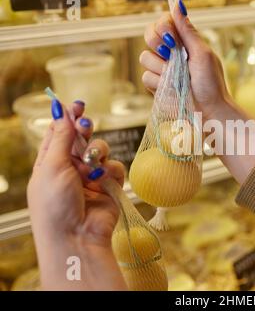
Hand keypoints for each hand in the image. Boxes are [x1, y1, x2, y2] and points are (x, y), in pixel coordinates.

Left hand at [27, 100, 126, 289]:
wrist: (76, 237)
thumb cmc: (54, 204)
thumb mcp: (52, 166)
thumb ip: (61, 138)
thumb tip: (60, 110)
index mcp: (50, 162)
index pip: (59, 133)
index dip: (67, 118)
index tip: (77, 105)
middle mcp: (71, 167)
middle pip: (81, 138)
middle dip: (85, 130)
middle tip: (85, 126)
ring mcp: (91, 176)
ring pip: (101, 150)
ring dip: (98, 152)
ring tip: (92, 163)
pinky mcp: (109, 186)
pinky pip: (115, 168)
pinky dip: (111, 171)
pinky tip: (103, 180)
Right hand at [140, 0, 231, 119]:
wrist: (208, 110)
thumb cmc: (211, 83)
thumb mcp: (202, 53)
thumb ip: (188, 31)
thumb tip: (178, 5)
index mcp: (183, 42)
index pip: (163, 22)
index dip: (162, 26)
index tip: (171, 37)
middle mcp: (170, 53)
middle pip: (148, 35)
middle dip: (157, 43)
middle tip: (171, 54)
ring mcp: (161, 69)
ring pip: (145, 58)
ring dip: (162, 68)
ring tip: (178, 78)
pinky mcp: (156, 86)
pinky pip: (146, 77)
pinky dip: (160, 83)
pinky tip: (172, 89)